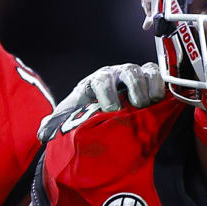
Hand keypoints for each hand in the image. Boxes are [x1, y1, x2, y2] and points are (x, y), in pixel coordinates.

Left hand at [38, 62, 165, 139]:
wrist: (106, 106)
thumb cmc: (89, 110)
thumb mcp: (72, 115)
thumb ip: (57, 123)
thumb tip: (42, 134)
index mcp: (97, 81)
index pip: (101, 80)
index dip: (107, 93)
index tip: (111, 110)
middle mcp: (118, 75)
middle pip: (128, 72)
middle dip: (133, 88)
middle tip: (136, 106)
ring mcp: (137, 75)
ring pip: (147, 71)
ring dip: (150, 86)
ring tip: (151, 104)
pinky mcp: (153, 80)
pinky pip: (161, 76)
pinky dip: (163, 86)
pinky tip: (164, 101)